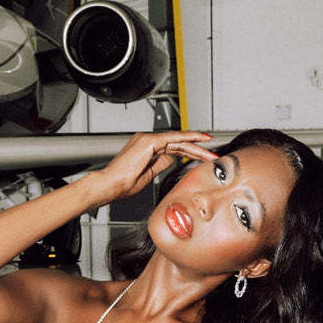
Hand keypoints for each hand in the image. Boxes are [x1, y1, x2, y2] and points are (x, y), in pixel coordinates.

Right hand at [85, 130, 215, 205]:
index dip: (189, 152)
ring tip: (211, 151)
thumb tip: (171, 160)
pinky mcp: (149, 141)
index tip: (202, 157)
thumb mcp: (148, 175)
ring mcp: (148, 139)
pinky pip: (173, 138)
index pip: (173, 148)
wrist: (111, 185)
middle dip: (197, 149)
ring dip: (197, 145)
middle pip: (178, 143)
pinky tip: (200, 140)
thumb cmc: (123, 184)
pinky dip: (188, 138)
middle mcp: (147, 140)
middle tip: (212, 154)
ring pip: (178, 140)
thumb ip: (160, 165)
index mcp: (146, 148)